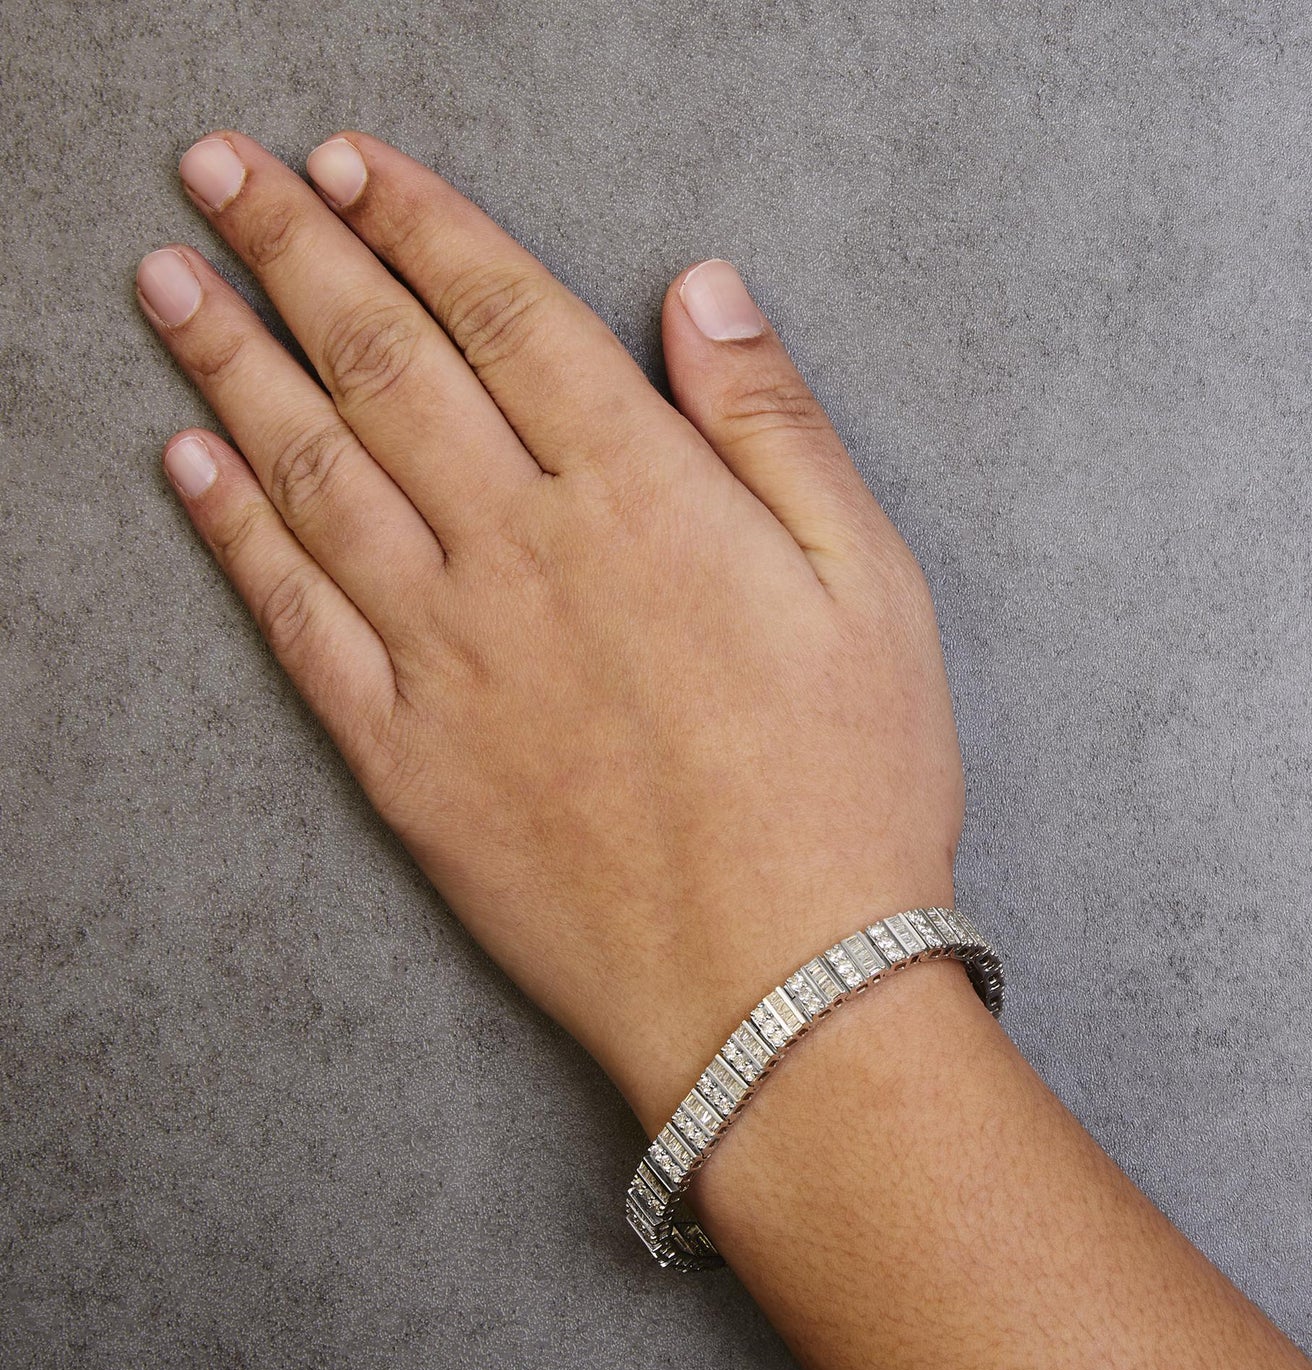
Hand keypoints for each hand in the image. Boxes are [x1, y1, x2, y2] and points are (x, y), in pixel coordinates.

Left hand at [137, 131, 964, 1132]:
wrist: (778, 990)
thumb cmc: (850, 787)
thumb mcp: (869, 583)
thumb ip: (773, 424)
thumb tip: (704, 290)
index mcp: (642, 497)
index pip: (503, 314)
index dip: (419, 222)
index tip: (353, 163)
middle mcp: (523, 554)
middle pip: (383, 364)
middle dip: (290, 250)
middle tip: (218, 170)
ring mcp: (448, 657)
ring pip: (313, 473)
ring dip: (228, 362)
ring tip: (168, 284)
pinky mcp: (407, 757)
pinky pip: (296, 620)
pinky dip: (233, 532)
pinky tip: (189, 464)